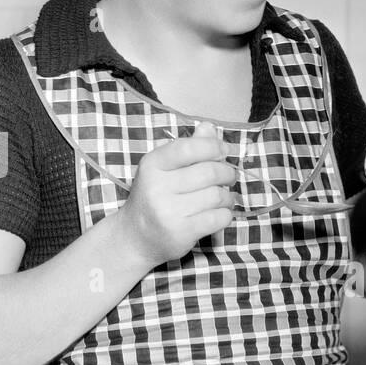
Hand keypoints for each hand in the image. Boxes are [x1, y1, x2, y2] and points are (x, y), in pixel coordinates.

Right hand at [119, 120, 236, 265]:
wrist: (136, 237)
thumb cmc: (155, 198)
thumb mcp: (163, 170)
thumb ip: (187, 149)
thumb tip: (210, 127)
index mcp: (152, 164)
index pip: (190, 147)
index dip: (214, 146)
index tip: (225, 151)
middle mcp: (158, 186)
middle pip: (209, 172)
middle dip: (227, 173)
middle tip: (229, 177)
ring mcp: (168, 211)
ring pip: (217, 195)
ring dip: (228, 196)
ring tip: (225, 198)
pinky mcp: (181, 232)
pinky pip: (218, 217)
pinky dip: (226, 214)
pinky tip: (220, 212)